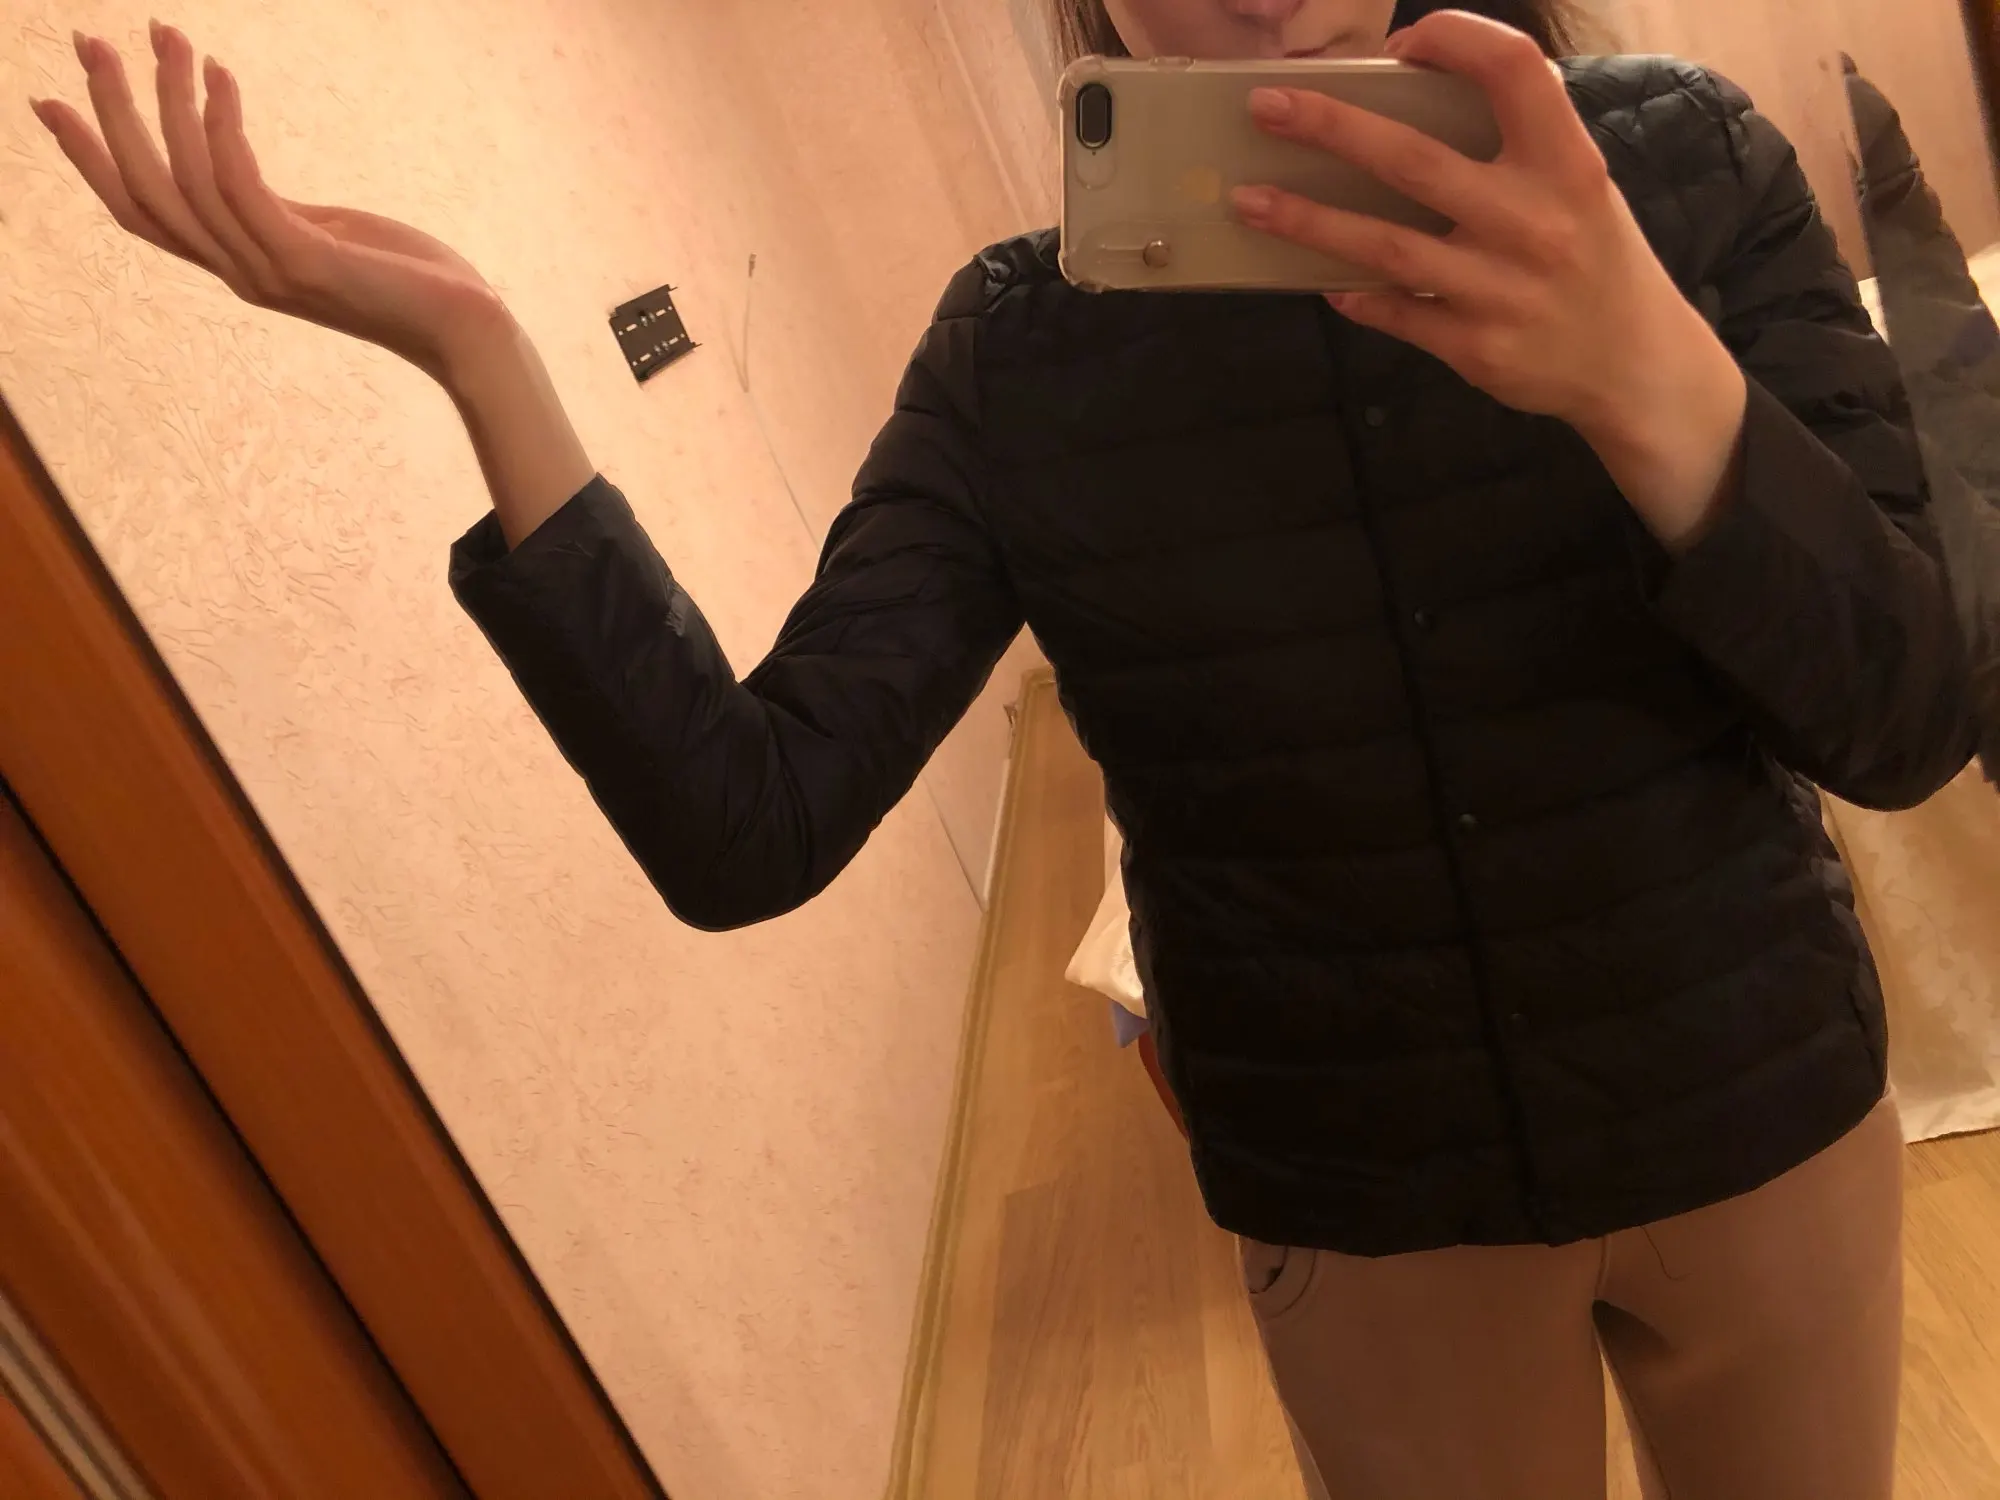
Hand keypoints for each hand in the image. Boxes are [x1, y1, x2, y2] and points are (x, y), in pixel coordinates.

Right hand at [31, 23, 511, 382]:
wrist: (467, 331)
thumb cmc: (408, 280)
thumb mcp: (327, 236)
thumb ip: (276, 211)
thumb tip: (240, 169)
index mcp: (239, 267)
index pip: (142, 214)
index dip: (92, 160)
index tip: (51, 101)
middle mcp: (241, 274)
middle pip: (145, 191)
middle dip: (110, 113)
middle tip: (90, 42)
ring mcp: (269, 270)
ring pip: (185, 177)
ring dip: (166, 98)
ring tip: (164, 36)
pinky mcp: (305, 260)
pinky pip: (241, 182)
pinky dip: (224, 123)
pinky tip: (222, 76)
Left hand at [1230, 10, 1748, 546]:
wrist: (1635, 364)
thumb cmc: (1592, 256)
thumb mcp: (1578, 183)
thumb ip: (1512, 142)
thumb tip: (1405, 95)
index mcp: (1567, 161)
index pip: (1512, 68)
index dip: (1451, 39)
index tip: (1397, 46)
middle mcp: (1535, 221)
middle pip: (1414, 160)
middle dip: (1330, 127)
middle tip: (1266, 106)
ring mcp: (1501, 289)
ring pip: (1384, 246)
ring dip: (1308, 221)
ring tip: (1249, 201)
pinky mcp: (1477, 347)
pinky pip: (1396, 312)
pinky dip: (1354, 295)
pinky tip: (1321, 282)